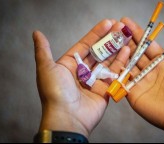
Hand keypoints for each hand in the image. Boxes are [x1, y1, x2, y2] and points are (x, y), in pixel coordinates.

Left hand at [33, 19, 129, 136]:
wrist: (68, 118)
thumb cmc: (56, 92)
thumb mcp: (47, 68)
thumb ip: (43, 50)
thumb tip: (36, 33)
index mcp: (70, 65)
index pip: (85, 45)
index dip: (96, 34)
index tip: (108, 23)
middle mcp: (83, 72)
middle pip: (98, 52)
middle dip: (109, 39)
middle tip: (120, 27)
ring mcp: (95, 81)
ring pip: (108, 61)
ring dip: (117, 48)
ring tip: (126, 36)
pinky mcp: (105, 90)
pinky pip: (114, 74)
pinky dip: (121, 63)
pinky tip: (127, 51)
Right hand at [121, 17, 163, 131]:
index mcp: (163, 63)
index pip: (147, 45)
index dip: (138, 34)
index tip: (127, 22)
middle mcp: (151, 71)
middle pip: (136, 53)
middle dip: (125, 41)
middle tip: (115, 29)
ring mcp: (141, 82)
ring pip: (127, 65)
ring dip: (120, 53)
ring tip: (111, 41)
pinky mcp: (134, 94)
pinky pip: (123, 81)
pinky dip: (117, 71)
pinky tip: (111, 60)